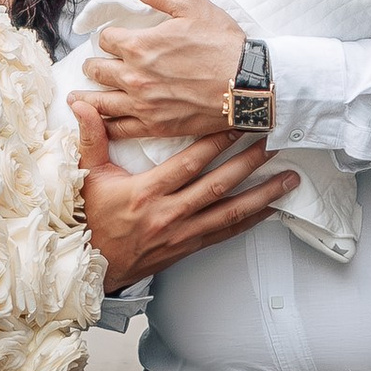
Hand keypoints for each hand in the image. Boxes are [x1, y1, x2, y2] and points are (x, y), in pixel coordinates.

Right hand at [72, 101, 291, 293]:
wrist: (88, 265)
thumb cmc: (89, 218)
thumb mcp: (86, 175)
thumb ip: (90, 137)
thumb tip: (82, 105)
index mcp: (145, 192)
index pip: (189, 163)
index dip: (215, 143)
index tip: (238, 125)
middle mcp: (168, 214)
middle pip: (217, 185)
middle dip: (249, 162)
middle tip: (274, 143)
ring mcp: (181, 233)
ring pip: (228, 211)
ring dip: (262, 193)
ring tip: (288, 178)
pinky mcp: (188, 247)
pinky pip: (225, 232)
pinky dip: (250, 220)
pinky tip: (271, 209)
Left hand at [82, 0, 253, 141]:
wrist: (247, 85)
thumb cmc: (222, 43)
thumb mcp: (191, 5)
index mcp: (139, 45)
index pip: (106, 39)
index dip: (110, 37)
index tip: (114, 40)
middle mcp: (134, 76)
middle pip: (98, 70)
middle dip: (93, 66)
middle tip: (93, 67)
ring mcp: (143, 105)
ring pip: (100, 102)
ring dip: (85, 98)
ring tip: (75, 98)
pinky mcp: (155, 127)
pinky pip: (119, 129)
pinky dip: (104, 126)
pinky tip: (98, 124)